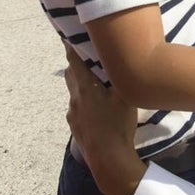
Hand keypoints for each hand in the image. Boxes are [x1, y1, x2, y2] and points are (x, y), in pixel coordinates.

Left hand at [63, 43, 146, 194]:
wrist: (107, 159)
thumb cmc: (118, 125)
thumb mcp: (125, 97)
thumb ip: (122, 77)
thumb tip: (126, 60)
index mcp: (84, 87)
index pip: (73, 60)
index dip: (71, 46)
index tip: (68, 35)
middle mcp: (74, 98)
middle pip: (70, 74)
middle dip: (76, 64)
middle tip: (86, 55)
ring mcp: (72, 114)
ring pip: (74, 92)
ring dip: (81, 84)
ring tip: (93, 82)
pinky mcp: (75, 127)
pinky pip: (77, 108)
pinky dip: (83, 101)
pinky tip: (96, 107)